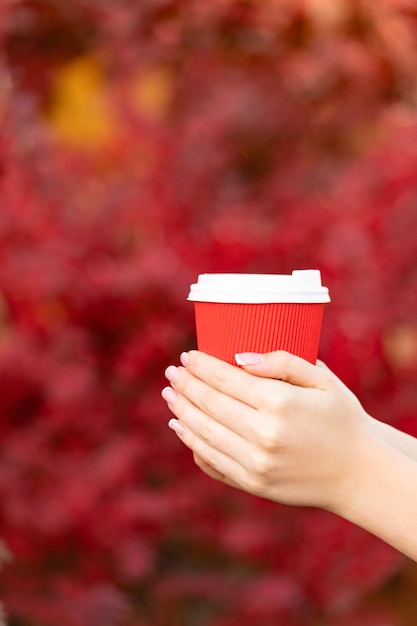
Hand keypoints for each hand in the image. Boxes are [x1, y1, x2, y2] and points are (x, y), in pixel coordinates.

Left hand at [161, 350, 369, 513]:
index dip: (201, 366)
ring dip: (182, 411)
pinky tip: (182, 427)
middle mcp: (264, 434)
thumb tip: (240, 358)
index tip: (187, 356)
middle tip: (172, 373)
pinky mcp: (253, 483)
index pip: (225, 379)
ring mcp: (256, 463)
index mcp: (280, 403)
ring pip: (203, 433)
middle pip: (209, 404)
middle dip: (186, 385)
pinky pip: (212, 461)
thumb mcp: (321, 380)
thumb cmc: (340, 419)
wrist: (357, 473)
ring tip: (171, 395)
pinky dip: (192, 442)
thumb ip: (283, 362)